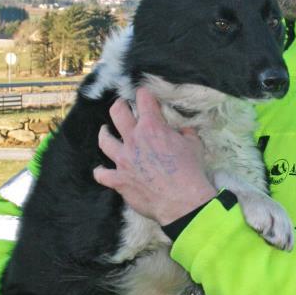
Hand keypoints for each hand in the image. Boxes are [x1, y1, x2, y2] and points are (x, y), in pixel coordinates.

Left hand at [93, 87, 216, 223]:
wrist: (183, 200)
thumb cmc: (191, 172)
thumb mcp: (194, 146)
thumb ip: (186, 134)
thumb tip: (184, 130)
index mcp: (153, 127)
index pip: (144, 99)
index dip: (144, 94)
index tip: (144, 95)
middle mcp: (134, 139)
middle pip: (117, 112)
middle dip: (119, 106)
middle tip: (122, 106)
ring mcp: (124, 160)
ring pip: (104, 140)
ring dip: (104, 133)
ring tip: (105, 131)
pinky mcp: (119, 180)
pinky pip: (101, 174)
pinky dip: (101, 171)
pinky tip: (101, 170)